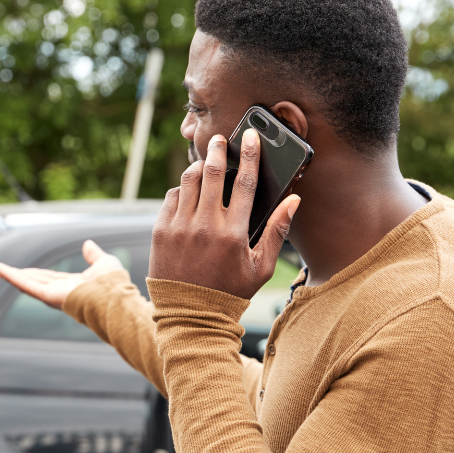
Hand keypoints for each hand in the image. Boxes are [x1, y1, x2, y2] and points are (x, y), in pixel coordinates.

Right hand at [0, 240, 124, 309]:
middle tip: (1, 271)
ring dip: (11, 276)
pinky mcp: (48, 296)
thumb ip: (94, 255)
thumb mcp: (104, 262)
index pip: (50, 278)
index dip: (36, 273)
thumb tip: (87, 244)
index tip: (24, 270)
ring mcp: (54, 295)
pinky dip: (13, 278)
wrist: (114, 297)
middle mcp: (61, 292)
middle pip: (35, 282)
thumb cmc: (113, 284)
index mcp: (73, 286)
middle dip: (18, 276)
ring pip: (28, 284)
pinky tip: (1, 271)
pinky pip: (28, 286)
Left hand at [149, 129, 300, 299]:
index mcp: (233, 233)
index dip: (249, 155)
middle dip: (217, 150)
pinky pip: (171, 198)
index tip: (250, 137)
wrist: (189, 315)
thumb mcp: (260, 267)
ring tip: (204, 162)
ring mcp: (179, 227)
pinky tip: (188, 190)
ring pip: (189, 181)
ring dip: (198, 166)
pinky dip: (181, 189)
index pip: (245, 182)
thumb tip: (294, 200)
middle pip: (213, 172)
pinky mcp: (160, 232)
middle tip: (219, 139)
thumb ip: (277, 230)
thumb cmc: (230, 292)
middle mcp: (205, 225)